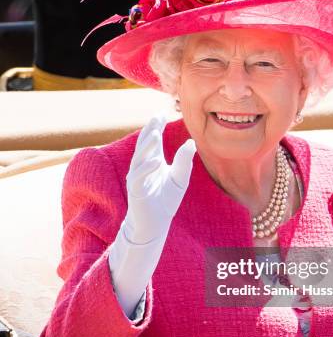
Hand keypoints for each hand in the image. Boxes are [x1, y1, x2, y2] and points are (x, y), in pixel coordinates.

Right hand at [123, 113, 196, 244]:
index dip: (156, 126)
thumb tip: (191, 143)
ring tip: (156, 132)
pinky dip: (147, 168)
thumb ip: (183, 162)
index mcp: (152, 161)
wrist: (155, 224)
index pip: (153, 140)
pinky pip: (139, 177)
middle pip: (145, 145)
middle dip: (150, 130)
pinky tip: (156, 160)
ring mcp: (137, 177)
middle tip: (157, 117)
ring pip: (140, 157)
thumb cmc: (165, 200)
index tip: (163, 112)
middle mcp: (142, 166)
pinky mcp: (136, 190)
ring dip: (147, 145)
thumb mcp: (179, 179)